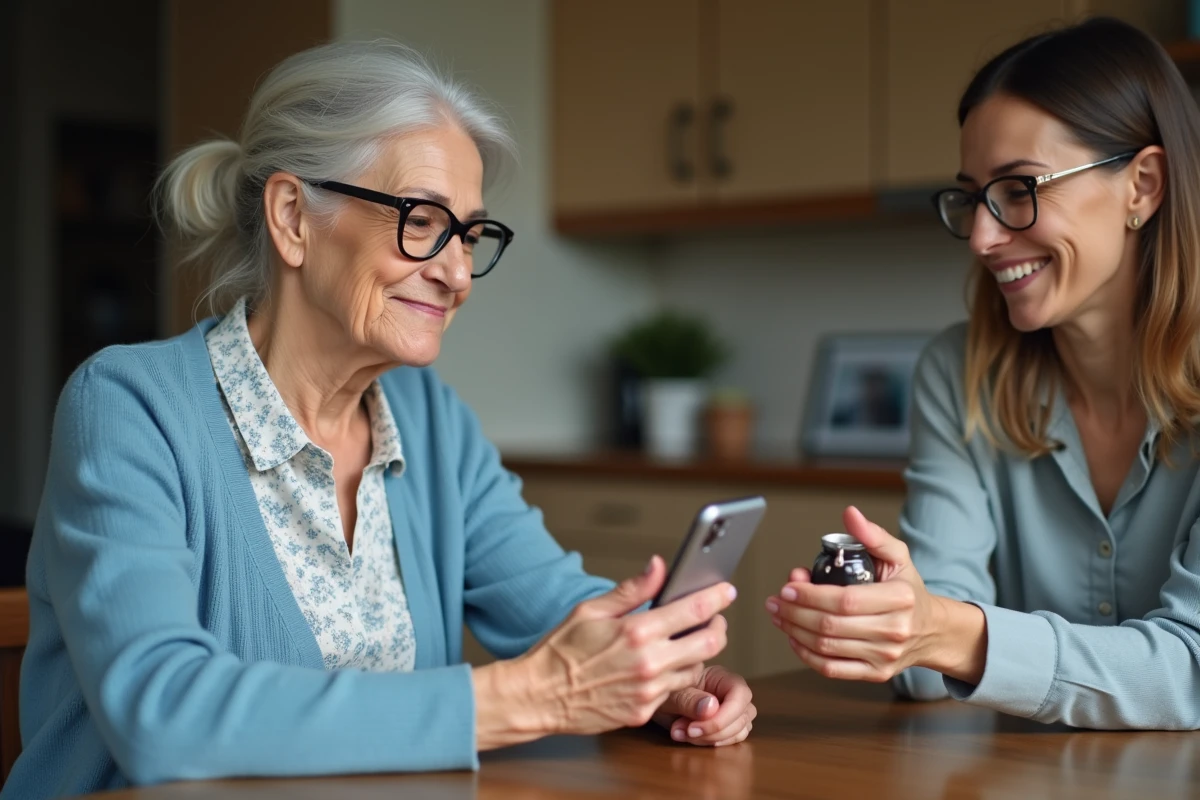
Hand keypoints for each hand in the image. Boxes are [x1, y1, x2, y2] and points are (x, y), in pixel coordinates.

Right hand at [475, 556, 736, 747]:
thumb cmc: (560, 650)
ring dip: (696, 654)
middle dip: (718, 626)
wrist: (538, 696)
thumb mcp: (591, 610)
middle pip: (711, 642)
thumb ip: (631, 589)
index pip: (694, 610)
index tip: (727, 589)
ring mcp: (649, 690)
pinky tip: (658, 667)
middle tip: (713, 618)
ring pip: (696, 669)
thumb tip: (658, 566)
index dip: (717, 597)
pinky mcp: (644, 712)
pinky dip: (673, 677)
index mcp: (637, 630)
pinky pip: (673, 691)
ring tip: (682, 643)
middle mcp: (649, 662)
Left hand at [652, 664, 755, 746]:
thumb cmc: (663, 690)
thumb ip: (690, 700)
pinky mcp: (726, 727)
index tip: (695, 728)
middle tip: (683, 732)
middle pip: (743, 715)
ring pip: (740, 730)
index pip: (740, 695)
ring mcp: (731, 711)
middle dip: (714, 730)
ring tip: (681, 733)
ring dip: (712, 739)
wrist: (653, 700)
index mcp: (721, 677)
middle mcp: (731, 693)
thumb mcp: (671, 694)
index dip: (724, 716)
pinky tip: (688, 738)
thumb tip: (712, 708)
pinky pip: (731, 740)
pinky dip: (711, 744)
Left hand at [764, 506, 946, 681]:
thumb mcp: (898, 556)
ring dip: (794, 631)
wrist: (932, 630)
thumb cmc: (909, 591)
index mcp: (900, 598)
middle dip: (794, 612)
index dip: (811, 595)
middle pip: (831, 625)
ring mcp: (885, 656)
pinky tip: (794, 638)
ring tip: (779, 615)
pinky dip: (806, 655)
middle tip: (775, 601)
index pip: (845, 600)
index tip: (788, 587)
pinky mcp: (875, 673)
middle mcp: (894, 630)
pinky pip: (832, 669)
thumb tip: (850, 515)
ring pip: (827, 647)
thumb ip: (872, 536)